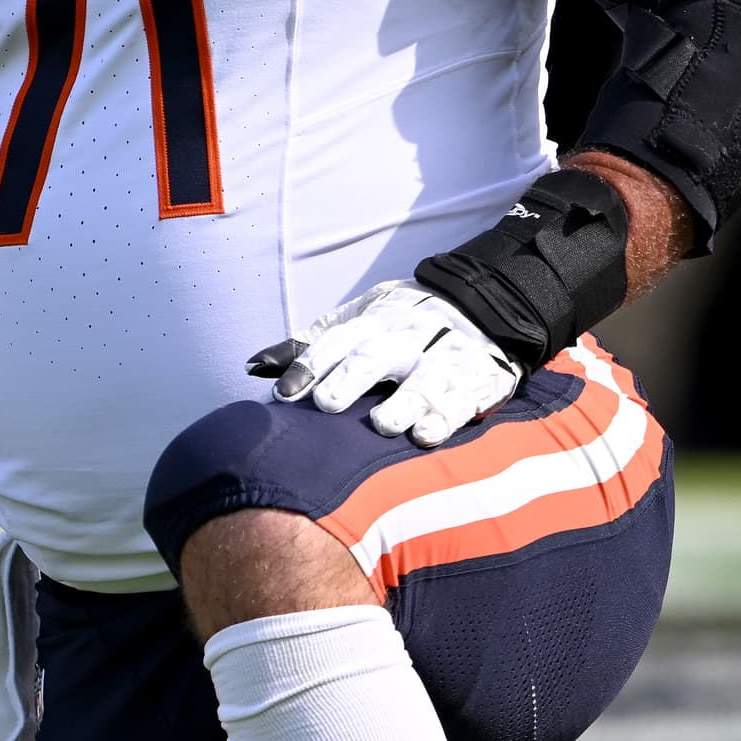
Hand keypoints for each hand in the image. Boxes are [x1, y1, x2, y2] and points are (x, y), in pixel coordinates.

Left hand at [260, 282, 521, 444]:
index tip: (284, 393)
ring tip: (382, 424)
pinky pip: (463, 401)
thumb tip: (253, 365)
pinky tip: (426, 435)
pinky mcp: (480, 380)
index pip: (337, 340)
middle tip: (327, 404)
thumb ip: (312, 343)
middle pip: (377, 355)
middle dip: (351, 379)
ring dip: (402, 403)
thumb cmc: (404, 323)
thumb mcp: (362, 318)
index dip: (310, 364)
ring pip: (423, 380)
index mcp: (376, 320)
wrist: (487, 304)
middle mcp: (409, 337)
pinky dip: (445, 418)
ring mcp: (446, 359)